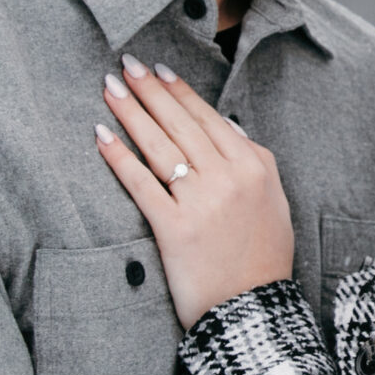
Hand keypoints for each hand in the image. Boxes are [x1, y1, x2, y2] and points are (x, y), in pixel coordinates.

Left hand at [95, 56, 294, 329]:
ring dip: (131, 112)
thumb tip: (225, 125)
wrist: (253, 309)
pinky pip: (141, 184)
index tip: (158, 69)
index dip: (180, 91)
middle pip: (180, 123)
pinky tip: (101, 135)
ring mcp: (202, 201)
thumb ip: (253, 160)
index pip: (209, 117)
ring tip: (110, 88)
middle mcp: (229, 177)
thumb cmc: (263, 259)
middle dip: (150, 90)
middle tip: (126, 64)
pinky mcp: (175, 228)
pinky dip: (119, 157)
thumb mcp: (274, 201)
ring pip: (159, 145)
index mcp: (255, 166)